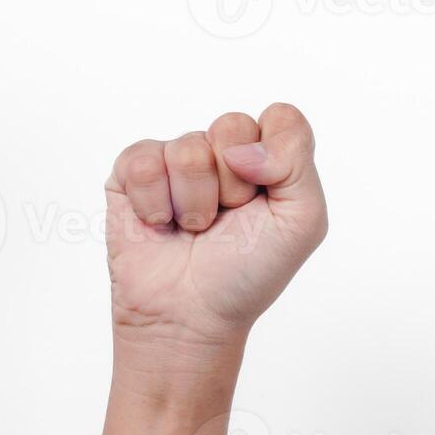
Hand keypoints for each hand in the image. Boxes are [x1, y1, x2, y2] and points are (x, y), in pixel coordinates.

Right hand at [105, 103, 327, 348]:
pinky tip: (160, 225)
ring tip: (192, 229)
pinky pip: (143, 161)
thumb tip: (240, 146)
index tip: (264, 202)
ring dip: (193, 203)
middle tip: (226, 220)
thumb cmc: (247, 273)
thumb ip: (296, 162)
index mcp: (268, 158)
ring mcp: (176, 159)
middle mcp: (222, 151)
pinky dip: (154, 204)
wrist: (190, 316)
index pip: (280, 118)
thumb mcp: (303, 222)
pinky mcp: (132, 172)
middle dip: (232, 185)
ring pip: (187, 149)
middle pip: (232, 126)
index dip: (274, 161)